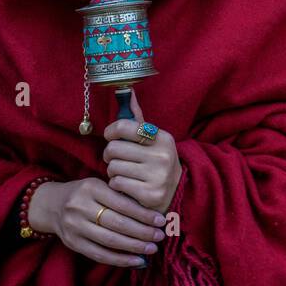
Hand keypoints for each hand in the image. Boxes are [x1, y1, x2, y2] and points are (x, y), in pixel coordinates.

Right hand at [30, 177, 165, 267]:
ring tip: (152, 248)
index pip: (123, 204)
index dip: (144, 214)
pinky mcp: (72, 243)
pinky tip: (137, 260)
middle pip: (117, 223)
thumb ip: (121, 197)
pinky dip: (120, 259)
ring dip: (134, 247)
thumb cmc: (85, 194)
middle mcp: (80, 207)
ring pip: (109, 241)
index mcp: (91, 188)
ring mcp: (74, 227)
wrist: (51, 205)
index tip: (161, 220)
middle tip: (160, 236)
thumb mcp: (100, 186)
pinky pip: (99, 254)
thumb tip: (153, 215)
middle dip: (142, 232)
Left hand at [102, 88, 181, 214]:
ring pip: (113, 167)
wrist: (175, 191)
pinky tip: (127, 185)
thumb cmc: (156, 161)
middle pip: (114, 148)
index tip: (111, 136)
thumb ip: (137, 118)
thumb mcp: (152, 139)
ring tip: (124, 172)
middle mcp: (162, 156)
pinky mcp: (149, 194)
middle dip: (110, 155)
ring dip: (113, 171)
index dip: (111, 131)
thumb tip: (126, 91)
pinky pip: (116, 183)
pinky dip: (117, 184)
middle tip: (116, 158)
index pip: (124, 126)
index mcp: (163, 138)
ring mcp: (157, 176)